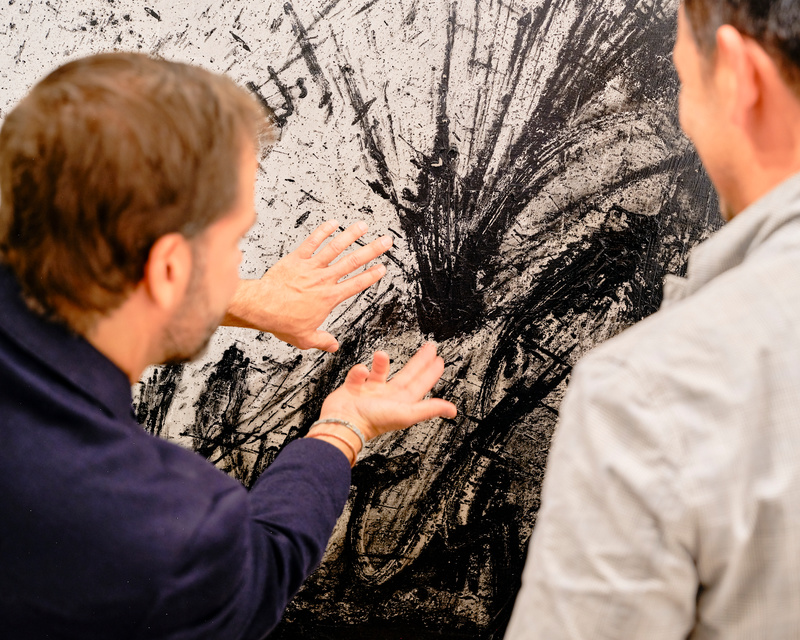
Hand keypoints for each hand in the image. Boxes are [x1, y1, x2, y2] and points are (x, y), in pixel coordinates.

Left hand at [223, 220, 391, 351]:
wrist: (261, 307)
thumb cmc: (281, 321)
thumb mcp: (305, 338)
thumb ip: (322, 340)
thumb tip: (333, 346)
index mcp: (329, 298)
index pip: (357, 284)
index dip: (372, 276)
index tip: (382, 268)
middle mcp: (324, 279)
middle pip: (353, 262)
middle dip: (372, 250)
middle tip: (385, 241)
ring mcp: (311, 267)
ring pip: (336, 247)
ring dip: (351, 235)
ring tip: (363, 226)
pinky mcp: (297, 258)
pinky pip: (312, 242)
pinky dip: (323, 231)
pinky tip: (333, 223)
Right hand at [319, 343, 457, 439]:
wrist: (343, 423)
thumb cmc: (373, 421)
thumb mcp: (406, 414)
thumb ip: (429, 409)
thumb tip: (452, 410)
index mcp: (402, 402)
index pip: (420, 384)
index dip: (431, 372)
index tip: (439, 360)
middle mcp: (387, 396)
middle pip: (407, 375)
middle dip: (418, 361)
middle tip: (429, 348)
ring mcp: (370, 392)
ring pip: (380, 372)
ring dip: (382, 363)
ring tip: (381, 355)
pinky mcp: (353, 388)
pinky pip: (358, 375)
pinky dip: (359, 371)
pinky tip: (361, 371)